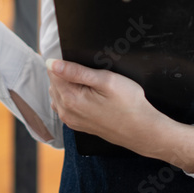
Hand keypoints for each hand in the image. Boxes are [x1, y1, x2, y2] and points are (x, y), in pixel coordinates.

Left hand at [47, 59, 193, 170]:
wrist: (141, 130)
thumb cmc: (128, 104)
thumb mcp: (106, 81)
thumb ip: (76, 71)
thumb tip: (51, 63)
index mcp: (70, 98)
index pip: (53, 71)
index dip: (65, 62)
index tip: (82, 63)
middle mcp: (65, 111)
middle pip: (54, 82)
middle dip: (67, 74)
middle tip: (92, 74)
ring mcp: (70, 120)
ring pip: (58, 94)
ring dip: (68, 86)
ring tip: (91, 85)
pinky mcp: (76, 125)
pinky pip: (64, 105)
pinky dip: (71, 97)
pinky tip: (88, 96)